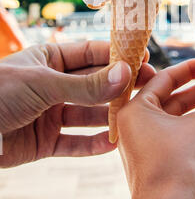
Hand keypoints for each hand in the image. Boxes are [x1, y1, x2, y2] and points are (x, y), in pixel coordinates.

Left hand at [0, 41, 154, 167]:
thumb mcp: (43, 83)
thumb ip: (86, 84)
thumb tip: (125, 74)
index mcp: (49, 59)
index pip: (90, 54)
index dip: (116, 56)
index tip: (142, 58)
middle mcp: (52, 85)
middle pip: (93, 84)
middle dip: (119, 87)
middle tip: (147, 87)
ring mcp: (50, 113)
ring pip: (87, 114)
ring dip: (109, 117)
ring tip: (133, 117)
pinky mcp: (45, 141)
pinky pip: (74, 142)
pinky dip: (92, 144)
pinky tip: (111, 143)